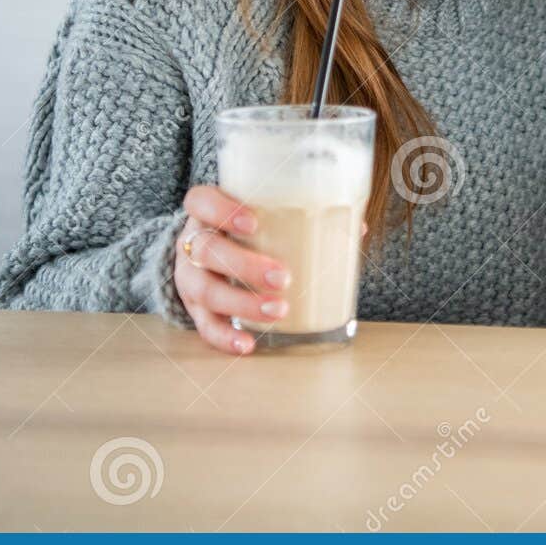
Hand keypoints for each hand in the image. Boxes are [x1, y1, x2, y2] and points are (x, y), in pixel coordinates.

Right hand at [173, 185, 289, 354]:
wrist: (210, 252)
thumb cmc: (248, 229)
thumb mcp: (264, 214)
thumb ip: (303, 217)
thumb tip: (357, 227)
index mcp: (207, 212)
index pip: (201, 201)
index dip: (222, 210)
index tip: (254, 223)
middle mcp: (192, 242)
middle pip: (207, 250)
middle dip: (244, 265)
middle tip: (282, 277)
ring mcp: (189, 277)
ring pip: (205, 290)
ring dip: (242, 302)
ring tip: (278, 310)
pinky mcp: (193, 308)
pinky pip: (204, 325)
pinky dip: (225, 336)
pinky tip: (248, 343)